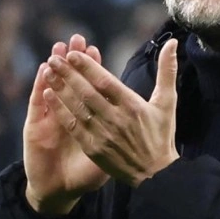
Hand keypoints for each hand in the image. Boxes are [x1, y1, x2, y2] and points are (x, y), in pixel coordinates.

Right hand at [23, 35, 109, 214]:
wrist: (60, 190)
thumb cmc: (86, 173)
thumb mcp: (110, 148)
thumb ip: (123, 132)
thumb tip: (142, 115)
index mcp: (88, 117)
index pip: (91, 86)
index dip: (92, 68)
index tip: (94, 48)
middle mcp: (69, 113)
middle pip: (71, 81)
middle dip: (73, 60)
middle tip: (75, 39)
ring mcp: (50, 118)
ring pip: (53, 87)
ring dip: (54, 68)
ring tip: (57, 49)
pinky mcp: (35, 127)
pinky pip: (38, 105)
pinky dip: (39, 88)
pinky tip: (42, 74)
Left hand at [44, 38, 179, 186]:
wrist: (156, 175)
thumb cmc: (161, 135)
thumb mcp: (167, 102)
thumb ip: (167, 71)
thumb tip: (172, 43)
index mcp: (133, 106)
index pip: (105, 82)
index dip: (88, 67)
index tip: (73, 54)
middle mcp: (116, 120)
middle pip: (87, 93)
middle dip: (68, 74)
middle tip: (53, 58)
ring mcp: (103, 135)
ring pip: (77, 108)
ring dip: (60, 89)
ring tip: (47, 72)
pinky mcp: (93, 149)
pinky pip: (72, 126)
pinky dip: (59, 110)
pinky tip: (48, 96)